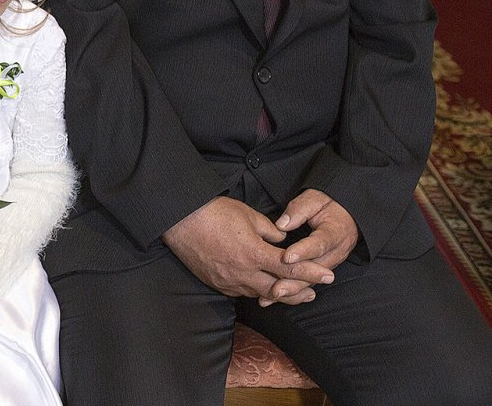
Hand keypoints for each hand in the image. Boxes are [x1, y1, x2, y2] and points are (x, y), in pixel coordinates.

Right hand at [162, 196, 329, 302]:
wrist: (178, 220)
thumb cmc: (213, 212)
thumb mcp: (247, 214)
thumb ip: (270, 230)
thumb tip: (281, 240)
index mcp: (254, 253)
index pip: (291, 268)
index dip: (312, 273)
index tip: (328, 276)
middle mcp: (243, 272)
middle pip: (279, 290)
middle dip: (299, 292)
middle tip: (314, 293)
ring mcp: (229, 281)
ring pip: (259, 294)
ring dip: (276, 293)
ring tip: (288, 292)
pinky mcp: (217, 283)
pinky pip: (241, 291)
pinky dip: (253, 289)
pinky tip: (258, 286)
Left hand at [267, 189, 357, 302]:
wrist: (347, 215)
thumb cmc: (328, 205)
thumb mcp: (316, 199)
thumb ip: (299, 210)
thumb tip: (281, 224)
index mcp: (335, 233)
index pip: (319, 244)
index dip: (303, 251)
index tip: (286, 257)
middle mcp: (334, 253)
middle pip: (314, 270)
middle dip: (294, 280)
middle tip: (276, 288)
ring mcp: (329, 263)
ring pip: (311, 280)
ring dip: (291, 290)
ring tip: (271, 297)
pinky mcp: (321, 270)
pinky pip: (307, 282)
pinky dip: (292, 290)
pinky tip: (273, 297)